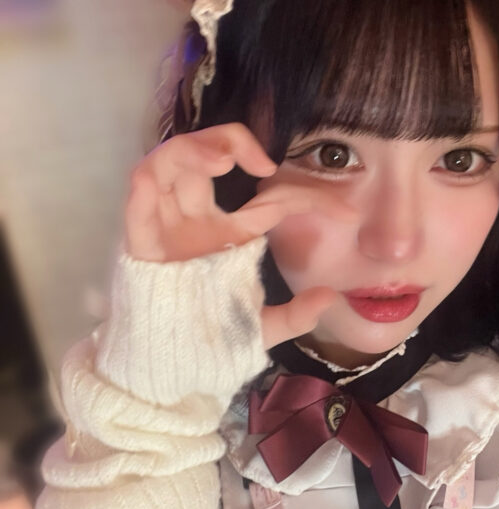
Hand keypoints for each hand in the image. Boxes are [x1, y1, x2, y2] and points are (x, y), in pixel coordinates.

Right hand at [124, 122, 355, 348]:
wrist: (163, 368)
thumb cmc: (205, 341)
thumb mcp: (258, 329)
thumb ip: (295, 316)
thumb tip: (330, 297)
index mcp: (229, 233)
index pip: (273, 199)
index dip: (310, 196)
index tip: (348, 212)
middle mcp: (196, 218)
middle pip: (209, 156)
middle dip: (233, 140)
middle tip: (264, 163)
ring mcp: (166, 222)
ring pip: (173, 160)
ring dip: (197, 147)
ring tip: (224, 160)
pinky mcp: (139, 234)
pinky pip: (140, 187)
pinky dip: (157, 170)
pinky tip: (185, 173)